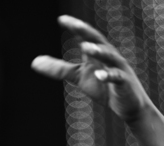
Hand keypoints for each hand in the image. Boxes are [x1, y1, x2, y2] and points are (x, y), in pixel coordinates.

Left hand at [31, 15, 151, 122]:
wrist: (129, 108)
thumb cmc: (104, 89)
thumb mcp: (79, 77)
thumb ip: (59, 69)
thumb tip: (34, 62)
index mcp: (97, 54)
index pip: (86, 37)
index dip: (76, 27)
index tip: (61, 19)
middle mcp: (109, 57)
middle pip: (98, 41)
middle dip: (87, 32)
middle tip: (75, 25)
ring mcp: (119, 69)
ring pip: (109, 56)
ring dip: (98, 51)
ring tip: (86, 47)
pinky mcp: (125, 83)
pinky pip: (117, 77)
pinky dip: (108, 75)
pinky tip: (99, 75)